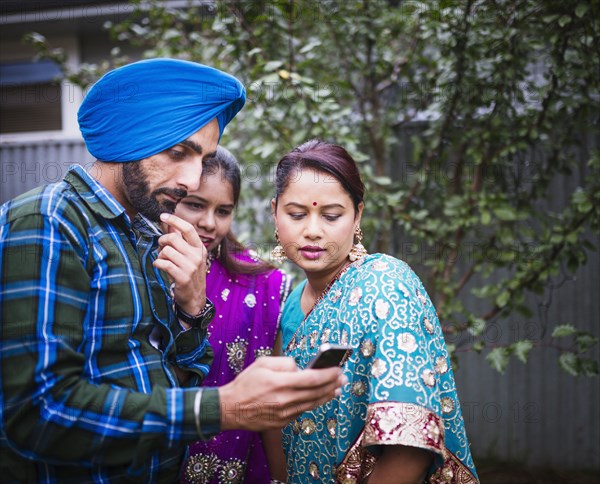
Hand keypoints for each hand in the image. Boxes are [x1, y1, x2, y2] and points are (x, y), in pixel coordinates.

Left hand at [153, 213, 206, 316]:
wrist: (195, 297)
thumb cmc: (189, 273)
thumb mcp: (189, 255)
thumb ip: (180, 240)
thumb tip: (169, 224)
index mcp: (199, 248)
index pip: (188, 228)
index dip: (175, 220)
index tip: (163, 216)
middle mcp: (196, 256)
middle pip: (173, 238)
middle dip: (162, 240)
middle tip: (161, 246)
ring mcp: (190, 267)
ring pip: (166, 251)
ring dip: (160, 254)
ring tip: (162, 260)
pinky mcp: (182, 277)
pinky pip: (163, 263)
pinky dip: (157, 263)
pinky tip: (159, 266)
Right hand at [218, 357, 346, 430]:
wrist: (231, 408)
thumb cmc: (246, 383)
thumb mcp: (262, 363)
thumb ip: (284, 363)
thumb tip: (300, 368)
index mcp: (280, 383)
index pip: (312, 378)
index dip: (328, 374)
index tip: (338, 368)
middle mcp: (285, 400)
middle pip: (316, 392)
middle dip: (332, 384)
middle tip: (343, 377)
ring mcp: (285, 413)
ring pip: (312, 404)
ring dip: (327, 395)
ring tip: (337, 388)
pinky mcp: (283, 422)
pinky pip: (302, 411)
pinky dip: (313, 403)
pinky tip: (320, 398)